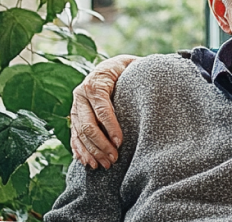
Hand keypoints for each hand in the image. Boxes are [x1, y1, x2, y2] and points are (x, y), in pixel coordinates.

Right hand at [70, 54, 137, 168]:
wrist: (108, 66)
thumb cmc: (125, 70)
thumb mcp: (131, 68)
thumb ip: (138, 76)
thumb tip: (158, 87)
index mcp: (95, 84)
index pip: (102, 109)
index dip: (111, 127)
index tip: (120, 143)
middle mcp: (81, 95)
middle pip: (88, 125)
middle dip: (101, 145)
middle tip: (114, 159)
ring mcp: (75, 107)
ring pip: (80, 134)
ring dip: (91, 152)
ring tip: (103, 165)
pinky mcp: (74, 116)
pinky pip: (74, 136)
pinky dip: (80, 150)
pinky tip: (87, 162)